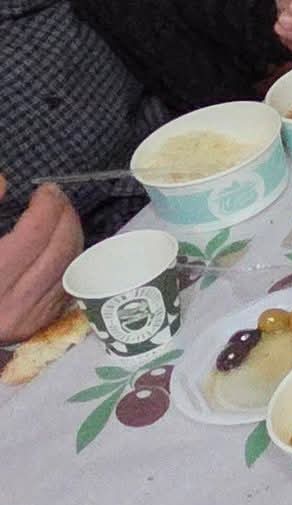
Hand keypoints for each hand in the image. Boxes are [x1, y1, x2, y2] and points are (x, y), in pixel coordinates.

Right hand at [0, 180, 82, 344]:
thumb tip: (2, 181)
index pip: (34, 235)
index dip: (46, 206)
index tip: (46, 189)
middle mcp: (10, 305)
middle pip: (59, 249)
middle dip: (65, 216)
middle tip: (57, 197)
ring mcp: (26, 318)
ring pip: (68, 267)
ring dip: (71, 235)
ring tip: (60, 215)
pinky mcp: (35, 324)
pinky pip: (66, 284)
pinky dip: (68, 258)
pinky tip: (60, 243)